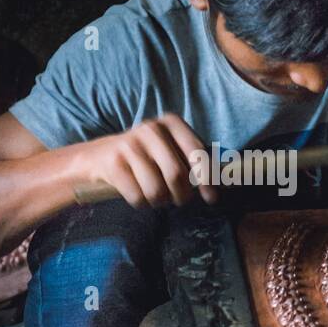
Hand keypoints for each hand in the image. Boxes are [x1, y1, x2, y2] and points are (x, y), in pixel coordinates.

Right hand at [79, 114, 217, 208]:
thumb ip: (198, 163)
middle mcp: (152, 129)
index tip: (212, 198)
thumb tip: (228, 182)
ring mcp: (130, 144)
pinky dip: (141, 203)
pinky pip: (138, 197)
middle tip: (178, 199)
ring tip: (155, 195)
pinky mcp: (113, 162)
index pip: (197, 152)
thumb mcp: (172, 152)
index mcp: (171, 123)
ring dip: (159, 201)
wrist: (99, 158)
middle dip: (181, 196)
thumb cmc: (146, 158)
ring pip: (157, 191)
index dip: (208, 178)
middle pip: (177, 176)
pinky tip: (137, 193)